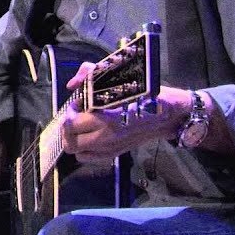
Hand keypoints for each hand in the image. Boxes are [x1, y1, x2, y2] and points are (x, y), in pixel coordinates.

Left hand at [59, 65, 188, 160]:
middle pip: (69, 141)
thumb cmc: (143, 94)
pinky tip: (90, 137)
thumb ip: (89, 75)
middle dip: (68, 127)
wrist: (167, 115)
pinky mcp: (115, 154)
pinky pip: (88, 158)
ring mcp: (110, 148)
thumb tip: (72, 85)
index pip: (71, 123)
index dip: (69, 112)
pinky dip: (83, 149)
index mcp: (106, 118)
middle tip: (77, 115)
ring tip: (82, 126)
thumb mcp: (117, 77)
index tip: (78, 103)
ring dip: (74, 139)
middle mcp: (106, 137)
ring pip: (76, 152)